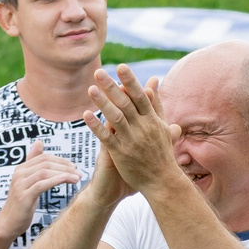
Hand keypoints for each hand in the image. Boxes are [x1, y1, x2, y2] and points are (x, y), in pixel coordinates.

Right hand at [0, 150, 82, 240]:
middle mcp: (19, 174)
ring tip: (77, 178)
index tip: (74, 167)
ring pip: (45, 172)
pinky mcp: (23, 196)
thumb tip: (39, 142)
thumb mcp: (28, 182)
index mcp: (21, 169)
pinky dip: (57, 181)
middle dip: (65, 167)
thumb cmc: (21, 204)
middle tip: (79, 172)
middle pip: (46, 163)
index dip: (61, 160)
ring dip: (64, 174)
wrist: (8, 223)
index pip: (44, 158)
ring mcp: (20, 184)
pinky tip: (68, 181)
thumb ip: (33, 164)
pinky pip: (42, 184)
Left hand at [84, 67, 179, 189]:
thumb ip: (156, 103)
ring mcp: (131, 141)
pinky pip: (106, 137)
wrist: (161, 181)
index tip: (121, 67)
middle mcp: (142, 128)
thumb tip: (153, 81)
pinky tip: (86, 115)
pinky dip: (96, 126)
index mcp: (152, 120)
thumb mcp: (162, 125)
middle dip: (111, 87)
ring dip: (102, 103)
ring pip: (115, 118)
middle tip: (98, 72)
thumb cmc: (162, 152)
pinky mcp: (121, 154)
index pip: (140, 96)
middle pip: (125, 103)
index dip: (130, 81)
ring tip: (90, 89)